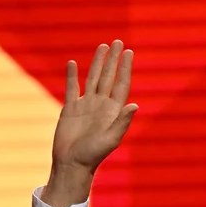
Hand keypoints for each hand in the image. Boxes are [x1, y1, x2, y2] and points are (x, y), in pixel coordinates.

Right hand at [43, 41, 136, 206]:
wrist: (72, 164)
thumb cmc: (93, 155)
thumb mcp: (111, 139)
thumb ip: (122, 122)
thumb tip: (135, 104)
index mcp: (113, 111)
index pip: (121, 84)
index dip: (125, 68)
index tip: (129, 52)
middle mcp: (101, 106)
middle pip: (109, 77)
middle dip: (114, 60)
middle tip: (118, 42)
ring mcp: (86, 106)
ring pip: (93, 78)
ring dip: (98, 63)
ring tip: (103, 47)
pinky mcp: (70, 109)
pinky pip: (72, 88)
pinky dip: (72, 75)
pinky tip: (72, 63)